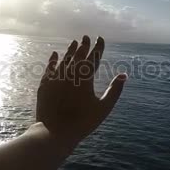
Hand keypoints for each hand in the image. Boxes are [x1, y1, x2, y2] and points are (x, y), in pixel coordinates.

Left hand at [35, 35, 126, 152]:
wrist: (55, 132)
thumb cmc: (83, 123)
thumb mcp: (103, 108)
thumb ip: (114, 90)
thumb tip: (124, 75)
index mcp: (85, 78)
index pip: (94, 57)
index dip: (98, 47)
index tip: (100, 38)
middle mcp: (70, 74)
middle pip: (78, 55)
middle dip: (84, 45)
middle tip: (86, 37)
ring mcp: (56, 77)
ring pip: (64, 59)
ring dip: (70, 50)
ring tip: (74, 42)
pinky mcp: (45, 84)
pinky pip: (49, 67)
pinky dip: (53, 60)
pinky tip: (55, 54)